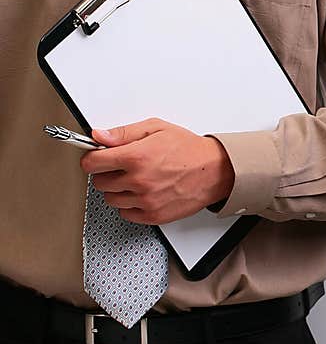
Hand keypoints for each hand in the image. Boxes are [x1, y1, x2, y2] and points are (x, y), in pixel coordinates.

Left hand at [80, 117, 234, 225]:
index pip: (91, 163)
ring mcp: (145, 200)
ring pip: (111, 199)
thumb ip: (124, 133)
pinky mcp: (152, 215)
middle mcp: (138, 181)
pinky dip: (130, 204)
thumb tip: (99, 136)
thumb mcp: (157, 129)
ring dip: (118, 190)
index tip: (97, 157)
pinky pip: (126, 213)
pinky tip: (143, 192)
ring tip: (136, 179)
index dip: (92, 158)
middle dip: (106, 173)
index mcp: (136, 157)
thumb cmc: (189, 150)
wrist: (215, 171)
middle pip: (99, 182)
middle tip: (122, 167)